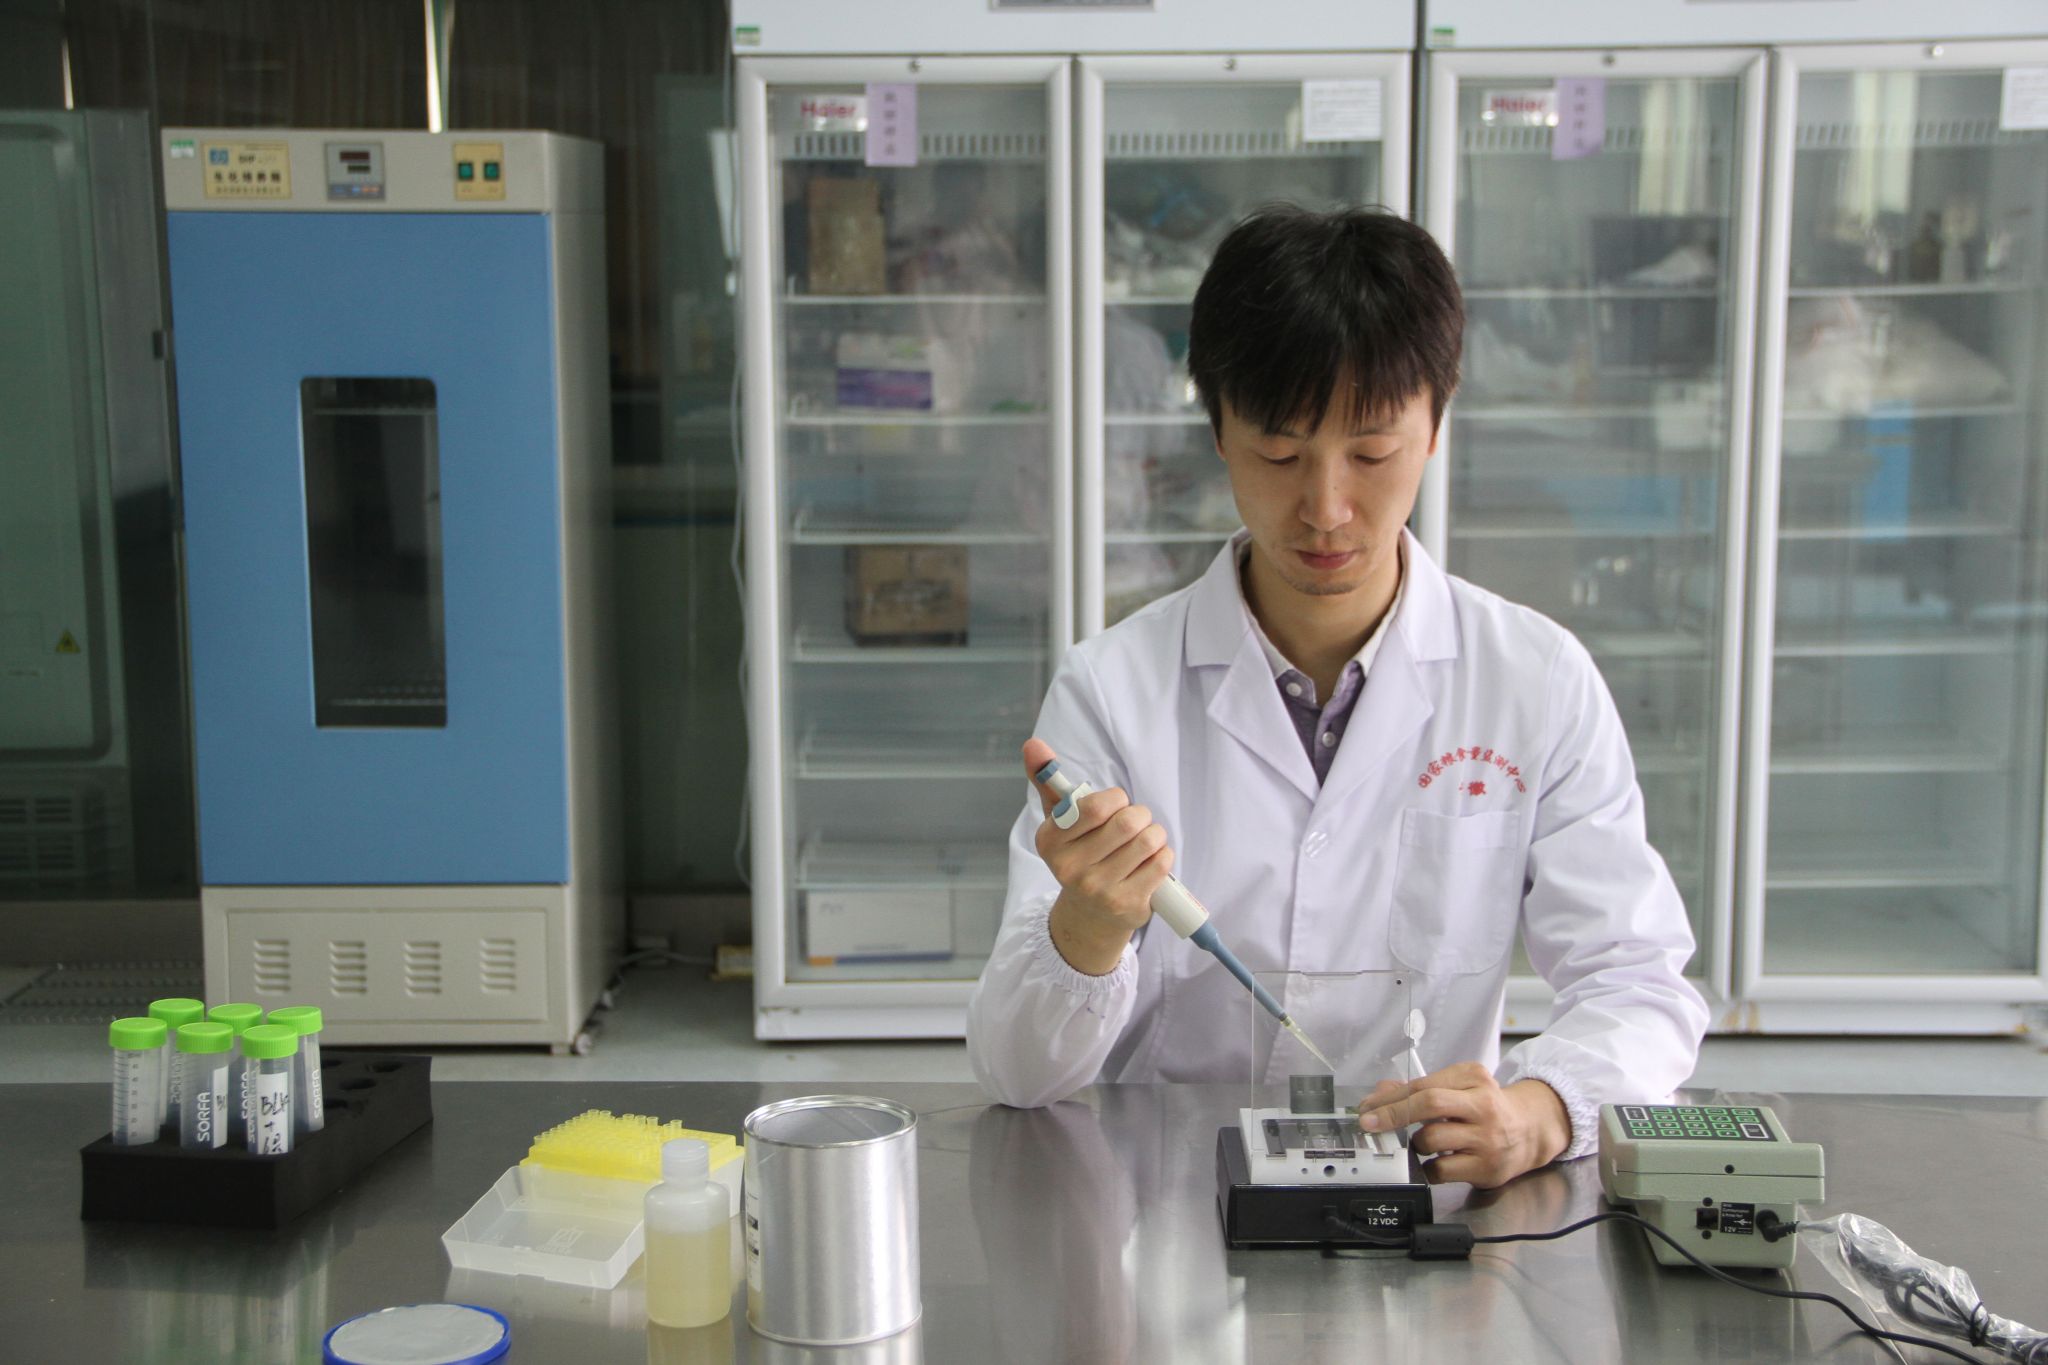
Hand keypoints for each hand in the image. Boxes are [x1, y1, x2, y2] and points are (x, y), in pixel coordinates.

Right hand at [1023, 739, 1173, 975]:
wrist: (1090, 914)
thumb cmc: (1079, 854)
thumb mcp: (1059, 821)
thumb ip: (1048, 781)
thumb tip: (1033, 744)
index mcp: (1050, 841)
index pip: (1096, 806)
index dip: (1116, 800)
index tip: (1115, 806)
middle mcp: (1069, 869)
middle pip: (1127, 822)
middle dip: (1139, 815)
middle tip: (1133, 824)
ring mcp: (1099, 890)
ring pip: (1149, 840)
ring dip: (1154, 834)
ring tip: (1143, 842)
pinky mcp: (1127, 905)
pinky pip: (1161, 862)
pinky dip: (1163, 854)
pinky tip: (1150, 862)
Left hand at [1356, 1063, 1569, 1189]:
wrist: (1531, 1131)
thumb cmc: (1487, 1108)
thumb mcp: (1461, 1087)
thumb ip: (1423, 1089)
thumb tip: (1381, 1094)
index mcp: (1473, 1078)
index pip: (1423, 1085)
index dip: (1390, 1098)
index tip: (1367, 1108)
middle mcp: (1483, 1105)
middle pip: (1429, 1104)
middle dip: (1392, 1115)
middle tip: (1369, 1125)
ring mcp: (1486, 1138)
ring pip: (1431, 1139)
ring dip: (1414, 1144)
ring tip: (1421, 1143)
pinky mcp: (1486, 1168)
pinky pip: (1441, 1170)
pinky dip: (1427, 1168)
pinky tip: (1433, 1162)